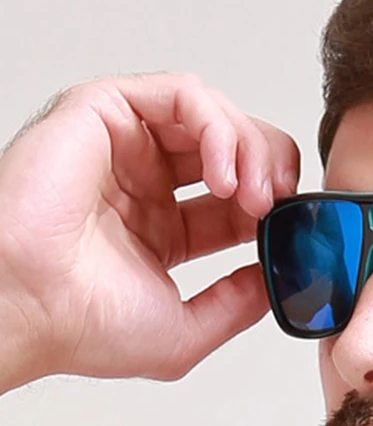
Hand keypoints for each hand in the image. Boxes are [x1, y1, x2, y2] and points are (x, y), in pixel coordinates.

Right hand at [0, 73, 299, 389]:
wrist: (25, 310)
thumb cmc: (79, 325)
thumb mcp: (186, 331)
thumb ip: (238, 304)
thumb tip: (277, 278)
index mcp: (161, 227)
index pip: (238, 197)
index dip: (275, 203)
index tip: (293, 226)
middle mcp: (144, 182)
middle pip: (234, 147)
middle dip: (272, 169)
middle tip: (279, 204)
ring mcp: (124, 145)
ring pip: (214, 114)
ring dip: (252, 148)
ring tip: (254, 194)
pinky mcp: (102, 112)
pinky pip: (182, 94)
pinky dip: (218, 125)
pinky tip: (225, 173)